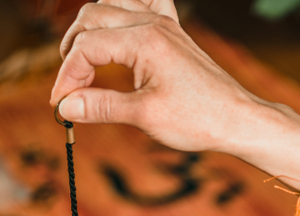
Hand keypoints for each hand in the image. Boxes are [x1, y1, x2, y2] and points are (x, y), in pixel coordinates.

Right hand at [50, 0, 265, 153]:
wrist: (239, 119)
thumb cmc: (200, 119)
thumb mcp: (145, 116)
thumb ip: (101, 106)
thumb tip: (65, 105)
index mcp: (144, 40)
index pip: (86, 46)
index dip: (67, 76)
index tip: (61, 104)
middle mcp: (152, 22)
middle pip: (91, 18)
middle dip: (72, 52)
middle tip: (71, 89)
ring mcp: (164, 23)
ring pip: (110, 5)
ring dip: (90, 29)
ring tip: (85, 63)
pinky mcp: (173, 32)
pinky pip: (143, 2)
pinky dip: (123, 9)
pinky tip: (117, 29)